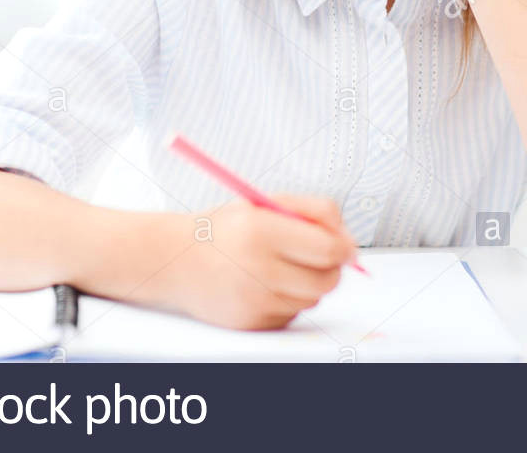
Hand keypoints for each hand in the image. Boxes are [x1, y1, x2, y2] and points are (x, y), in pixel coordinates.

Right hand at [160, 195, 357, 330]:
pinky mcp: (253, 324)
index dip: (344, 246)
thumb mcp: (265, 203)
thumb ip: (313, 211)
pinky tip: (267, 283)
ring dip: (309, 282)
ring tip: (283, 265)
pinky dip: (290, 299)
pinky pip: (293, 314)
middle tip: (319, 254)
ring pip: (313, 298)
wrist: (177, 260)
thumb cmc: (225, 228)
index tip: (345, 243)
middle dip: (332, 267)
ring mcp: (255, 301)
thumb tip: (350, 242)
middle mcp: (258, 268)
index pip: (328, 248)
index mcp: (261, 229)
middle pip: (327, 280)